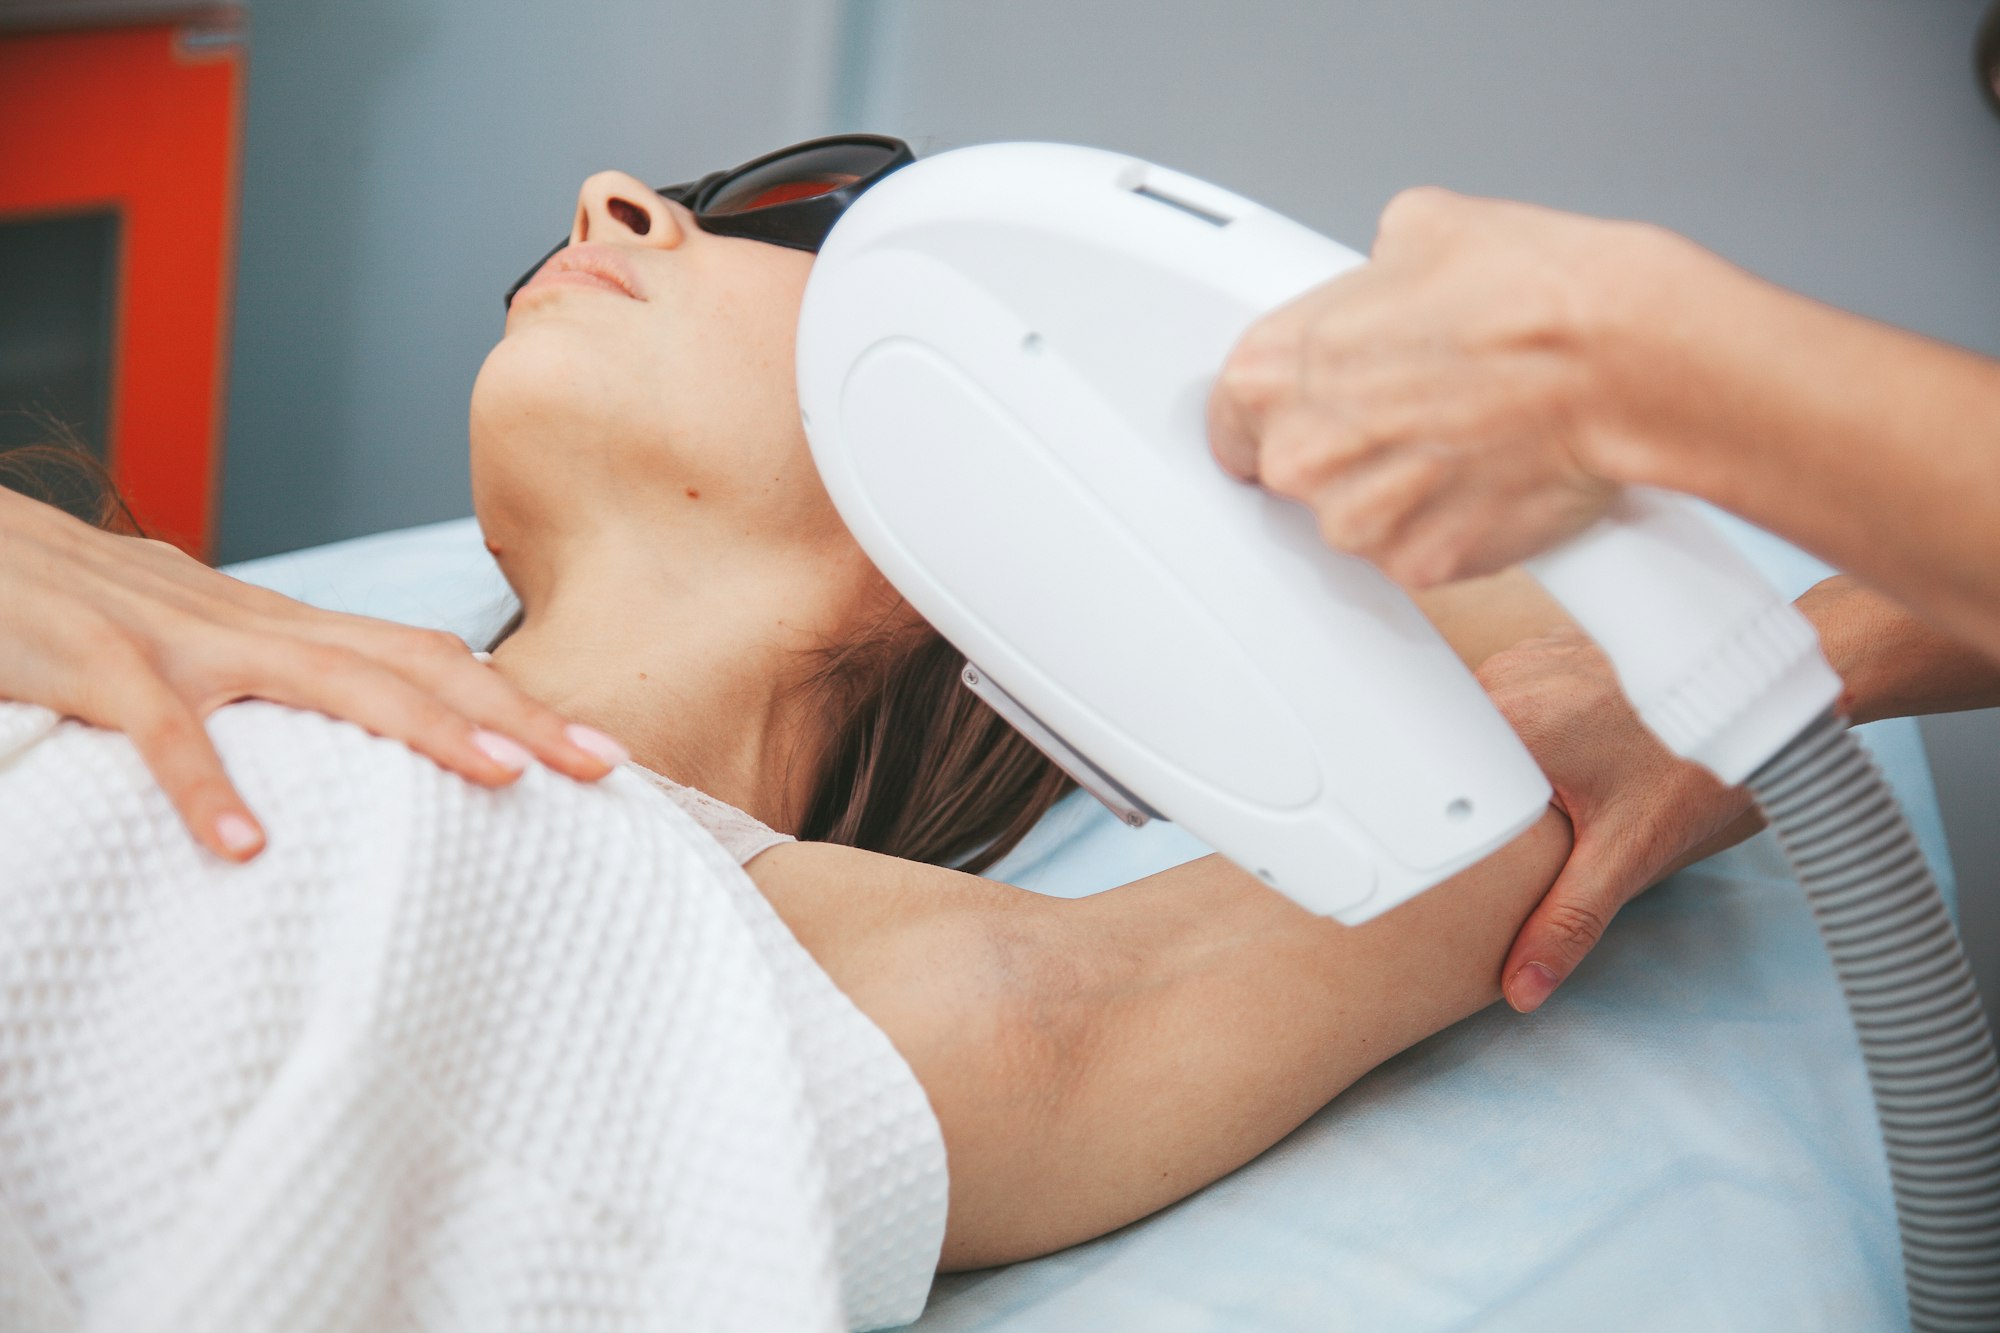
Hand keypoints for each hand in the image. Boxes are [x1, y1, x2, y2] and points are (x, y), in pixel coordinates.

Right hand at [0, 487, 626, 860]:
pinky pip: (158, 728)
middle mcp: (245, 622)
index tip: (597, 749)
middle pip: (406, 661)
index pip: (418, 654)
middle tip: (600, 765)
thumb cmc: (68, 610)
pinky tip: (245, 848)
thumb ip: (263, 689)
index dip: (511, 696)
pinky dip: (202, 784)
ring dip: (420, 725)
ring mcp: (172, 637)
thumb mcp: (184, 648)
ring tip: (502, 778)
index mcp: (272, 625)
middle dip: (511, 709)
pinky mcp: (90, 661)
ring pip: (323, 677)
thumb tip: (346, 744)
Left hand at [1208, 188, 1685, 586]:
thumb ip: (1369, 276)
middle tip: (1413, 407)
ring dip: (1397, 490)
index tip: (1305, 410)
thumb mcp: (1418, 232)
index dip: (1272, 411)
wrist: (1618, 361)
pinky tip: (1490, 474)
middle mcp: (1301, 454)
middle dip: (1346, 446)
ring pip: (1358, 516)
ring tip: (1466, 434)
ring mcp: (1357, 520)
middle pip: (1295, 470)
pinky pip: (1419, 551)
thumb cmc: (1531, 295)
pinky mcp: (1420, 565)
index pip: (1228, 415)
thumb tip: (1387, 279)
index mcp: (1271, 369)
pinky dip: (1450, 524)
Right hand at [1475, 625, 1758, 1011]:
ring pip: (1482, 722)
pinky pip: (1513, 694)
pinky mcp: (1548, 650)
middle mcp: (1506, 679)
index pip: (1430, 773)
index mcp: (1508, 724)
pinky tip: (1571, 748)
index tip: (1453, 847)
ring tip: (1551, 786)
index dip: (1438, 816)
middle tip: (1524, 820)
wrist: (1759, 701)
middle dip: (1477, 791)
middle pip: (1454, 748)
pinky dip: (1529, 727)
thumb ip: (1566, 920)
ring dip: (1503, 757)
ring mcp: (1526, 657)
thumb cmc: (1700, 766)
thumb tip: (1522, 986)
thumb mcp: (1627, 854)